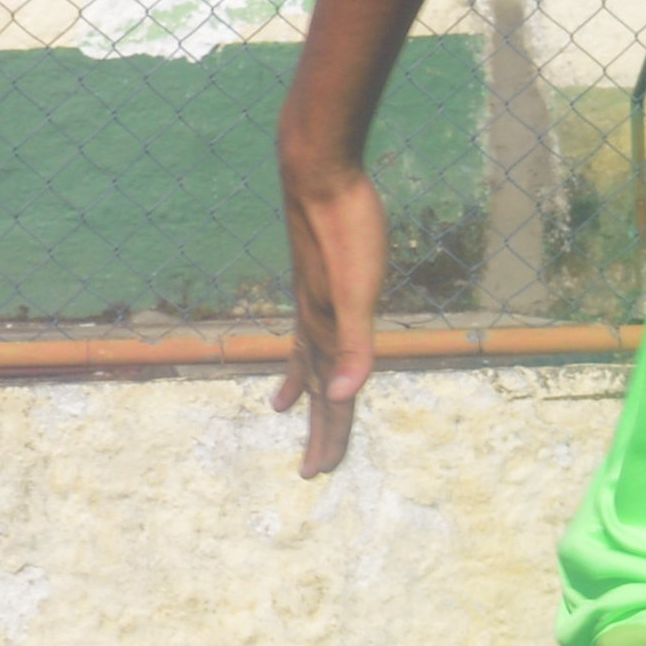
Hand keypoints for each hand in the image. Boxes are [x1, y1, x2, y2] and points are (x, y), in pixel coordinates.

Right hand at [277, 154, 383, 480]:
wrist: (317, 172)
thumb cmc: (347, 229)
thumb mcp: (360, 291)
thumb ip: (355, 345)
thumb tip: (340, 399)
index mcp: (328, 331)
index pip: (331, 399)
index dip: (329, 437)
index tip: (318, 473)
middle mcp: (316, 321)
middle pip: (317, 389)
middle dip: (318, 430)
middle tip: (310, 469)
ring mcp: (313, 299)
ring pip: (306, 358)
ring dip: (302, 388)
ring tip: (285, 408)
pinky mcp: (316, 277)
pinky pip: (307, 324)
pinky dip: (305, 343)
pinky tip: (310, 332)